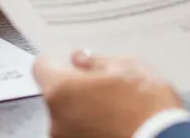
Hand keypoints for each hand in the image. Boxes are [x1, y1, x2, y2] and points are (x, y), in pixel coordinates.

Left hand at [34, 51, 181, 137]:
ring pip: (68, 117)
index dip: (58, 62)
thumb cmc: (147, 105)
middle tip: (105, 87)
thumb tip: (79, 60)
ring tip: (116, 111)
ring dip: (84, 111)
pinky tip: (116, 126)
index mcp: (61, 91)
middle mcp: (55, 120)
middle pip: (56, 95)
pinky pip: (79, 133)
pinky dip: (91, 129)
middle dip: (75, 89)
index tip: (75, 64)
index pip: (42, 67)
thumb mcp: (128, 68)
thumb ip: (97, 62)